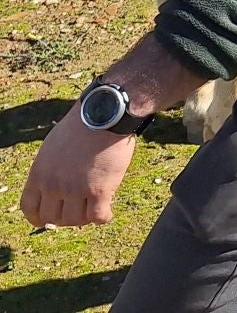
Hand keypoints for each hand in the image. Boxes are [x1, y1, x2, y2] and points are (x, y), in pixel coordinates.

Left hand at [20, 104, 136, 226]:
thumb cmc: (82, 125)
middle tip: (77, 211)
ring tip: (94, 209)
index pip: (29, 208)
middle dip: (64, 218)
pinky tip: (107, 213)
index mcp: (39, 174)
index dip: (38, 218)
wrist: (104, 115)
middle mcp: (54, 185)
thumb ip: (51, 168)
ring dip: (84, 218)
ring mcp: (76, 189)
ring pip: (75, 220)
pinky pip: (98, 217)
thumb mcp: (53, 146)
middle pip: (53, 218)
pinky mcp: (100, 190)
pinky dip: (102, 218)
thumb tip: (57, 182)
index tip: (47, 220)